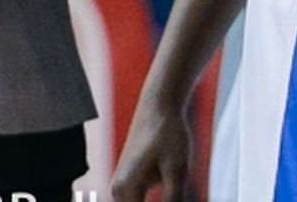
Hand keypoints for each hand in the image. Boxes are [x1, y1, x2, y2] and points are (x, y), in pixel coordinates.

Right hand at [110, 81, 194, 201]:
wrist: (160, 104)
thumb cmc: (169, 133)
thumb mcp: (178, 168)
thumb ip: (173, 198)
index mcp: (126, 191)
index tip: (173, 201)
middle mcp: (119, 190)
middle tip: (172, 189)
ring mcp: (124, 185)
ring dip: (158, 201)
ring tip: (169, 176)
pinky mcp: (134, 180)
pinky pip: (141, 200)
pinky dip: (156, 200)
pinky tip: (168, 180)